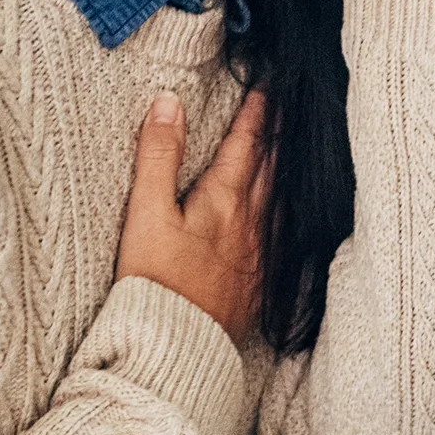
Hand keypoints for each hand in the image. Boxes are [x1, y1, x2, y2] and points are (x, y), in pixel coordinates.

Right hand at [116, 90, 268, 344]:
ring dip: (284, 170)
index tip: (267, 85)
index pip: (247, 143)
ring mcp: (259, 256)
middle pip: (271, 168)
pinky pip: (281, 236)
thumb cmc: (154, 283)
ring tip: (288, 150)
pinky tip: (285, 215)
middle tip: (286, 107)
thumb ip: (158, 157)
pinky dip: (285, 212)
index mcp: (224, 201)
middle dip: (276, 134)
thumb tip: (168, 104)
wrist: (173, 349)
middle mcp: (251, 224)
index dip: (257, 111)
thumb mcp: (146, 214)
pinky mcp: (259, 284)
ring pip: (280, 200)